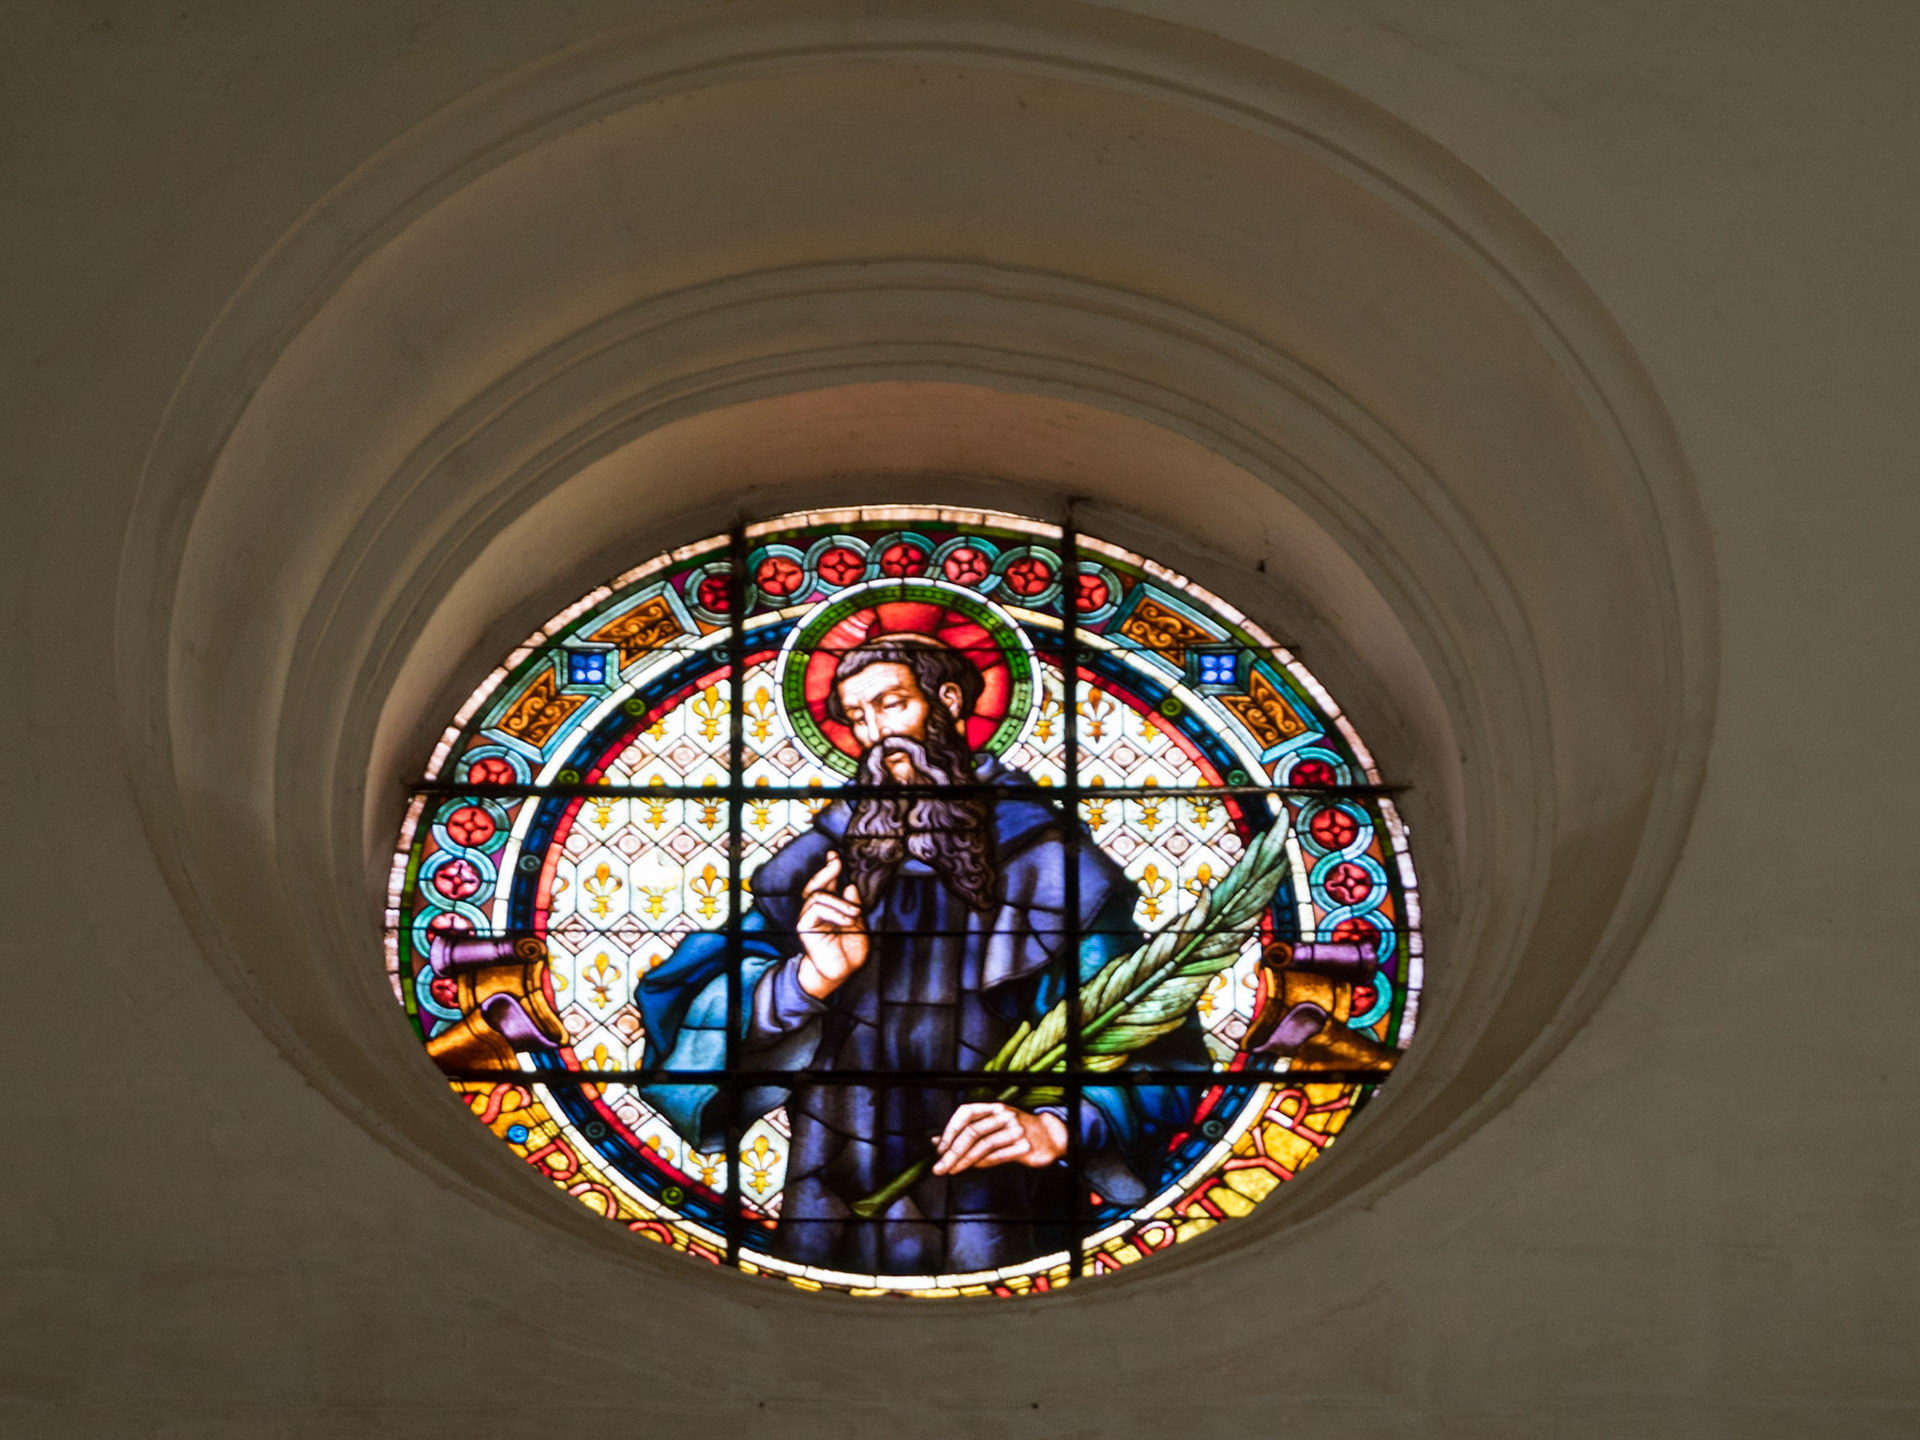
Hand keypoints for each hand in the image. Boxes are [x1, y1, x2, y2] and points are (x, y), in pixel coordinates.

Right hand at [795, 852, 867, 998]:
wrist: (842, 973)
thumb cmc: (850, 953)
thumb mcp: (859, 925)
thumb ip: (853, 906)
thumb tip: (849, 886)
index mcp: (830, 910)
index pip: (826, 885)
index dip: (829, 868)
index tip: (835, 856)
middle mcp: (816, 912)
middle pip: (815, 884)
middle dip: (826, 870)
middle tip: (836, 861)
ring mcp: (808, 919)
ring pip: (817, 895)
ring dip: (839, 902)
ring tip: (855, 914)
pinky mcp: (804, 927)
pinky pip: (816, 909)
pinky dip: (834, 912)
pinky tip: (847, 921)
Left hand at [931, 1102, 1067, 1174]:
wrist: (1050, 1135)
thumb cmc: (1017, 1130)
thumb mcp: (994, 1124)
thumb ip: (968, 1132)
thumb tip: (938, 1142)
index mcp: (994, 1107)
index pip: (966, 1113)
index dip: (950, 1130)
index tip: (939, 1147)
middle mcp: (1004, 1115)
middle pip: (972, 1132)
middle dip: (952, 1152)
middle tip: (939, 1166)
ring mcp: (1015, 1130)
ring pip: (982, 1146)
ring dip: (963, 1161)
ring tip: (951, 1170)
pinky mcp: (1024, 1147)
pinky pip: (997, 1157)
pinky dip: (981, 1164)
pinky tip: (972, 1168)